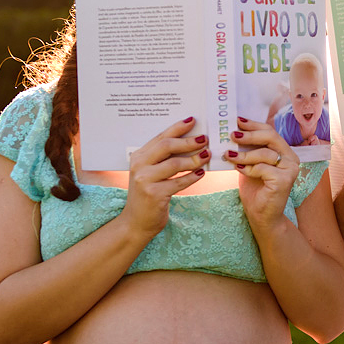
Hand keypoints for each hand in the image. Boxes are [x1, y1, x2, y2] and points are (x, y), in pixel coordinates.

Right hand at [120, 117, 208, 238]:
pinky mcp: (155, 194)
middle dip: (188, 141)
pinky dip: (192, 177)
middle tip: (205, 139)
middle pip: (167, 146)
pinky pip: (179, 182)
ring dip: (194, 159)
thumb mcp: (149, 173)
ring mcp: (145, 180)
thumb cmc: (147, 194)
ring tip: (207, 156)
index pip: (160, 137)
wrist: (136, 222)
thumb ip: (163, 158)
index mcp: (138, 157)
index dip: (177, 128)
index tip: (193, 120)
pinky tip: (201, 174)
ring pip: (175, 164)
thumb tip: (190, 141)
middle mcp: (139, 166)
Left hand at [225, 117, 298, 232]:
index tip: (237, 121)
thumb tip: (232, 132)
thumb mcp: (250, 165)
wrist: (262, 216)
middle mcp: (291, 158)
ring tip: (228, 155)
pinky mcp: (284, 180)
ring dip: (243, 153)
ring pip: (265, 153)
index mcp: (284, 152)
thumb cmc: (256, 190)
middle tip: (231, 134)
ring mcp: (290, 169)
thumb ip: (247, 150)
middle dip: (249, 134)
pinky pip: (262, 168)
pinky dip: (248, 168)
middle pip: (270, 137)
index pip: (270, 131)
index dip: (253, 125)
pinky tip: (239, 169)